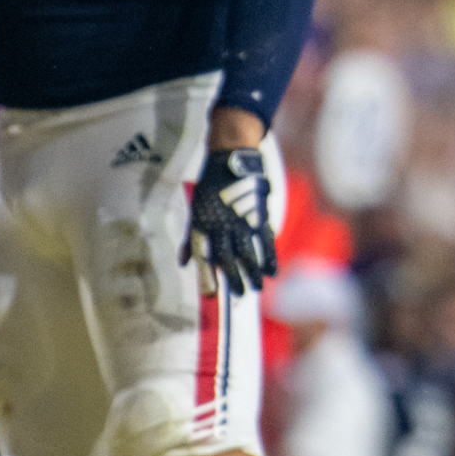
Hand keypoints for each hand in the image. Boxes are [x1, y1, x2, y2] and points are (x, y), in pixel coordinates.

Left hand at [183, 146, 276, 294]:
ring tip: (258, 288)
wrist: (230, 160)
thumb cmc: (211, 188)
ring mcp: (241, 220)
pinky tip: (272, 272)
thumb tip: (183, 263)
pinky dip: (269, 257)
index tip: (211, 294)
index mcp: (203, 224)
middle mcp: (221, 224)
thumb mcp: (195, 211)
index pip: (204, 254)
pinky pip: (265, 240)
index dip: (206, 274)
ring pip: (248, 251)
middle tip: (240, 295)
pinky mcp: (258, 214)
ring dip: (253, 272)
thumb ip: (190, 239)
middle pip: (228, 256)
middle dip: (234, 278)